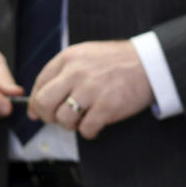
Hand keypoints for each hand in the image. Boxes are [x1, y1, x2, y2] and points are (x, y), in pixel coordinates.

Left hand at [28, 41, 152, 138]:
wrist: (150, 63)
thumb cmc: (120, 61)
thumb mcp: (87, 54)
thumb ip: (65, 70)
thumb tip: (42, 95)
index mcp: (69, 58)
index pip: (39, 83)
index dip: (35, 102)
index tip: (37, 111)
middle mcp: (76, 73)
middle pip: (44, 103)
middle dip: (47, 116)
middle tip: (57, 119)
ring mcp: (91, 90)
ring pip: (63, 119)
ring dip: (70, 125)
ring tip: (81, 120)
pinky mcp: (106, 107)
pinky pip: (85, 129)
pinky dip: (88, 132)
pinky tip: (96, 126)